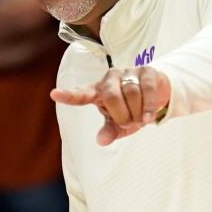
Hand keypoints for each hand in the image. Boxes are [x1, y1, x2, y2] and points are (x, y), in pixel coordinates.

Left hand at [50, 65, 170, 145]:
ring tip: (139, 119)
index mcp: (97, 91)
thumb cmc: (131, 109)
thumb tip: (101, 141)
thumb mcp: (119, 125)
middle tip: (128, 124)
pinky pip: (146, 89)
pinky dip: (148, 106)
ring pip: (131, 93)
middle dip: (122, 115)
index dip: (68, 95)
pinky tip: (148, 118)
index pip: (81, 94)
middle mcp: (109, 78)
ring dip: (136, 113)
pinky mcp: (146, 71)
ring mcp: (128, 72)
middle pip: (111, 96)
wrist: (157, 95)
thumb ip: (110, 131)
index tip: (54, 94)